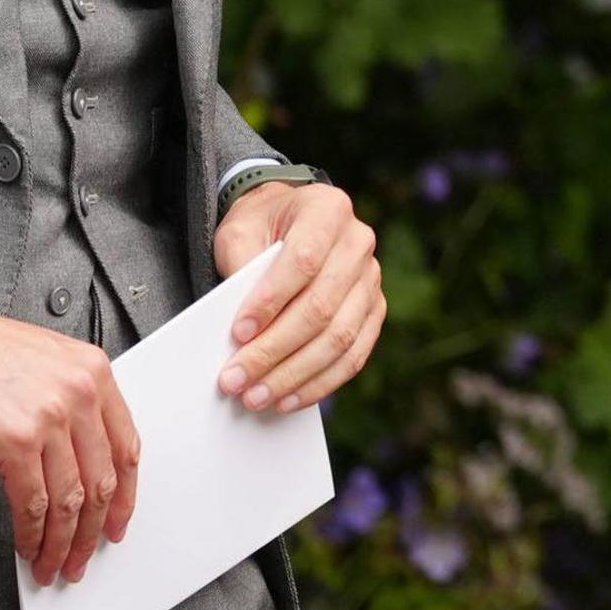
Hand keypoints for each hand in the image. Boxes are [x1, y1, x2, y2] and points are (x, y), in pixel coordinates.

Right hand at [0, 309, 141, 584]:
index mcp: (94, 372)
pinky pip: (32, 503)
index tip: (116, 522)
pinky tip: (28, 547)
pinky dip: (32, 534)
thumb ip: (74, 401)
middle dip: (92, 530)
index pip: (125, 447)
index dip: (124, 496)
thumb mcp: (47, 362)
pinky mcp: (14, 441)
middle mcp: (79, 393)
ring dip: (62, 542)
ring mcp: (49, 417)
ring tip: (54, 564)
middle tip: (82, 556)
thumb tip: (84, 463)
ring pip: (69, 500)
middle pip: (100, 481)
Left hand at [211, 179, 384, 412]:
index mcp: (328, 210)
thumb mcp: (239, 231)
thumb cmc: (261, 226)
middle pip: (321, 307)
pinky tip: (288, 399)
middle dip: (274, 350)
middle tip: (236, 379)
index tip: (237, 333)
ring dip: (294, 375)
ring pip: (339, 337)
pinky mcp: (374, 310)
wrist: (288, 219)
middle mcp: (358, 242)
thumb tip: (239, 333)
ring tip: (256, 397)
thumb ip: (239, 268)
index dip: (271, 301)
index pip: (304, 260)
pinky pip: (354, 355)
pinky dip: (320, 383)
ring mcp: (372, 278)